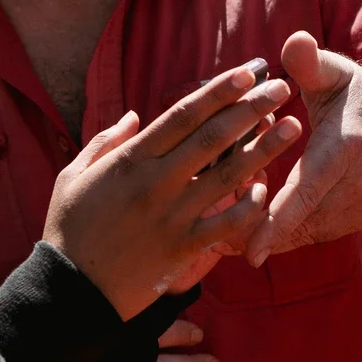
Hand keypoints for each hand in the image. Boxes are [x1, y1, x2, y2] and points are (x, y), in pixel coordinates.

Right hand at [42, 61, 301, 320]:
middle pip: (213, 137)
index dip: (217, 91)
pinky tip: (266, 189)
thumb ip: (104, 141)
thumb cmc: (68, 228)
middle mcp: (156, 182)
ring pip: (229, 175)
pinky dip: (250, 205)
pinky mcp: (183, 248)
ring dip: (265, 149)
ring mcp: (173, 215)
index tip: (245, 73)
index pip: (183, 115)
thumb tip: (133, 115)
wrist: (70, 288)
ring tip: (293, 127)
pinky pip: (227, 223)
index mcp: (131, 159)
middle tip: (281, 87)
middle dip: (251, 108)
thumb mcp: (73, 175)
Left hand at [244, 31, 361, 266]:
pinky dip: (286, 233)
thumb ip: (310, 62)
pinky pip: (315, 234)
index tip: (250, 252)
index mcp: (346, 149)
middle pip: (301, 223)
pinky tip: (255, 229)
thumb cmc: (360, 94)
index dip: (277, 221)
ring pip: (306, 234)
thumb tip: (294, 41)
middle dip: (258, 234)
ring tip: (227, 234)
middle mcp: (358, 186)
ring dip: (269, 236)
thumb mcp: (336, 73)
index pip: (307, 191)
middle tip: (214, 241)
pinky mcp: (358, 219)